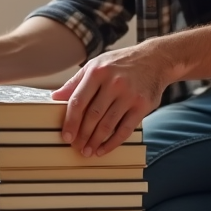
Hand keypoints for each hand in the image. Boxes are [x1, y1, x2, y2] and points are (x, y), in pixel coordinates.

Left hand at [51, 43, 172, 157]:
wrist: (155, 59)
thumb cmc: (121, 63)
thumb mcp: (97, 65)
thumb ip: (76, 81)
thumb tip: (55, 97)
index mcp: (97, 71)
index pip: (79, 100)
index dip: (70, 121)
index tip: (66, 136)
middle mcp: (113, 83)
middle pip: (93, 115)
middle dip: (82, 135)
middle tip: (76, 147)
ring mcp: (129, 95)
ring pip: (107, 124)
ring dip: (95, 141)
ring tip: (88, 151)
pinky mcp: (142, 105)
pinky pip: (125, 129)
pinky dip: (113, 143)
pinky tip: (104, 149)